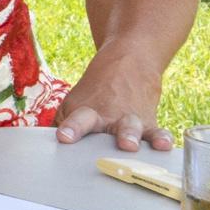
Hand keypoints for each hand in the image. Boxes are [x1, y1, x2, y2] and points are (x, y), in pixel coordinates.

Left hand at [55, 53, 172, 151]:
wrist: (127, 63)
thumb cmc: (96, 93)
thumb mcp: (74, 104)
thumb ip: (62, 124)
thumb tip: (44, 144)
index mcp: (86, 113)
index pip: (76, 120)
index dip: (70, 128)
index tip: (63, 137)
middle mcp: (108, 117)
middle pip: (104, 125)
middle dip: (96, 134)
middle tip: (101, 142)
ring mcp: (129, 121)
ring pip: (130, 128)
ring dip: (129, 136)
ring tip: (129, 145)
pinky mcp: (149, 124)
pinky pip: (157, 133)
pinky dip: (162, 139)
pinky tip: (165, 146)